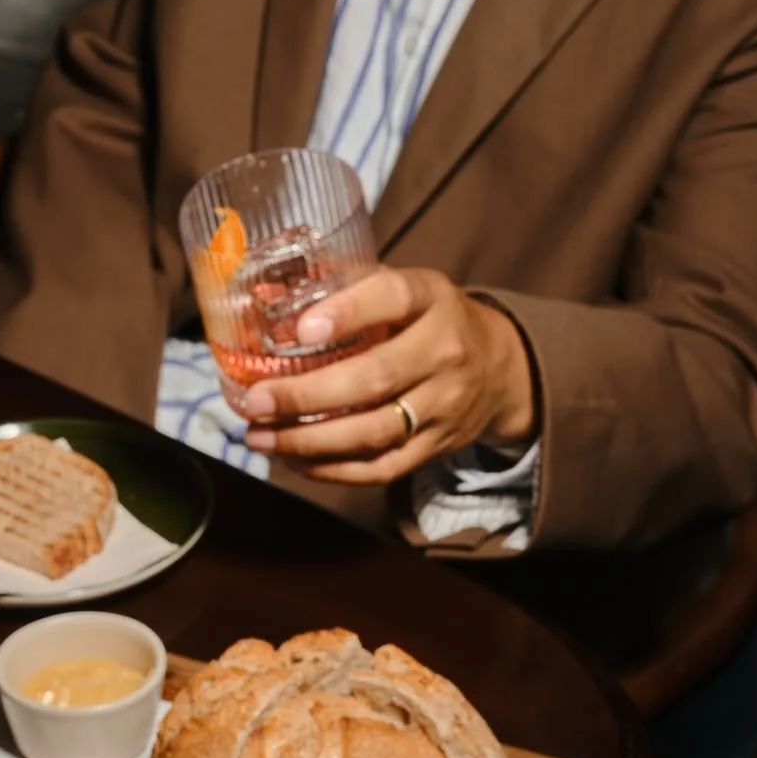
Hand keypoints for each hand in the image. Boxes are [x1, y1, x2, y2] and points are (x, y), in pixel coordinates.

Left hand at [241, 268, 536, 485]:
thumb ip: (352, 287)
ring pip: (373, 431)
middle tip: (256, 401)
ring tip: (260, 436)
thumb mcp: (408, 287)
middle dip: (306, 395)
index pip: (392, 298)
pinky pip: (382, 467)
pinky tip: (293, 460)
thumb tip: (271, 296)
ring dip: (309, 439)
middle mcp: (443, 351)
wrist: (500, 366)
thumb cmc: (431, 320)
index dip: (347, 313)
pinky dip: (333, 470)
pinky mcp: (437, 446)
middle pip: (374, 379)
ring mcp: (443, 405)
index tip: (301, 329)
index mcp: (431, 299)